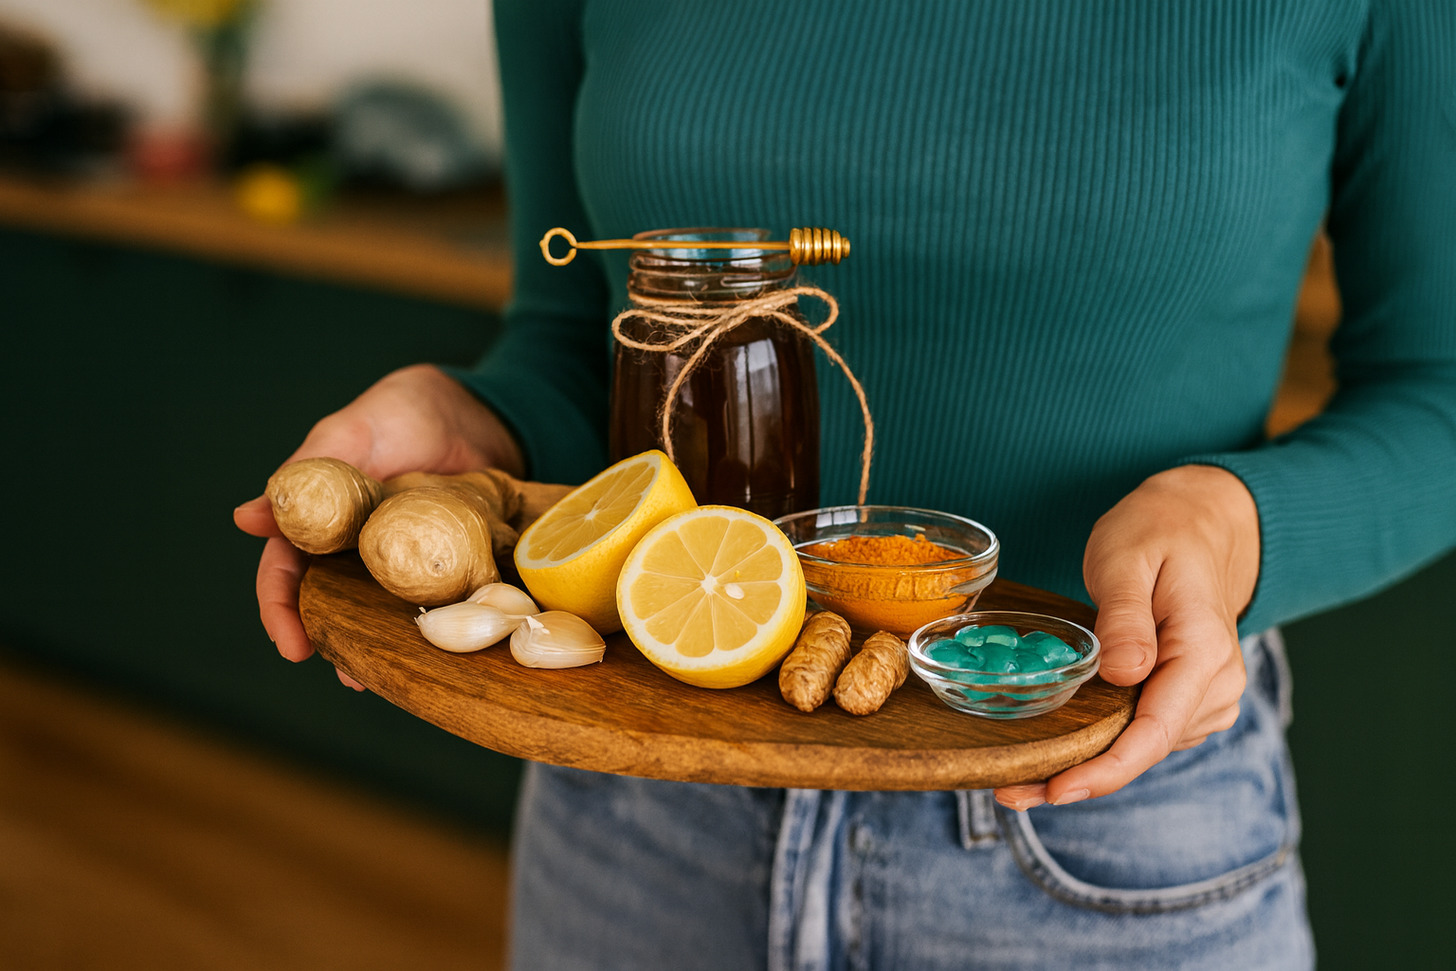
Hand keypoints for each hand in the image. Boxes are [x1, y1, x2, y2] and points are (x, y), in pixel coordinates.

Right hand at [233, 364, 523, 684]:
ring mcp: (407, 562)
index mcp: (321, 523)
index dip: (282, 612)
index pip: (288, 575)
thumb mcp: (349, 435)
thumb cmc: (399, 413)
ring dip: (389, 646)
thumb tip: (246, 519)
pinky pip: (445, 602)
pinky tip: (452, 648)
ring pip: (388, 613)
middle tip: (351, 677)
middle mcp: (358, 551)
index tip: (292, 648)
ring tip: (396, 676)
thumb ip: (304, 474)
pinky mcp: (453, 565)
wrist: (474, 411)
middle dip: (338, 645)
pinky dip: (446, 625)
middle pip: (336, 607)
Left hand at [994, 464, 1258, 809]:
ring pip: (1142, 748)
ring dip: (1087, 764)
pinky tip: (1058, 751)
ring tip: (1021, 777)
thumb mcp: (1126, 558)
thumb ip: (1124, 616)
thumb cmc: (1157, 532)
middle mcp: (1216, 686)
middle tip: (1007, 791)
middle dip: (1079, 775)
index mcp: (1203, 653)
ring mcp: (1208, 698)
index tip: (1055, 790)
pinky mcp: (1189, 700)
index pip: (1154, 730)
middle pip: (1143, 749)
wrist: (1198, 524)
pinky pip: (1143, 732)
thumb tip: (1122, 675)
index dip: (1104, 769)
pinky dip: (1103, 745)